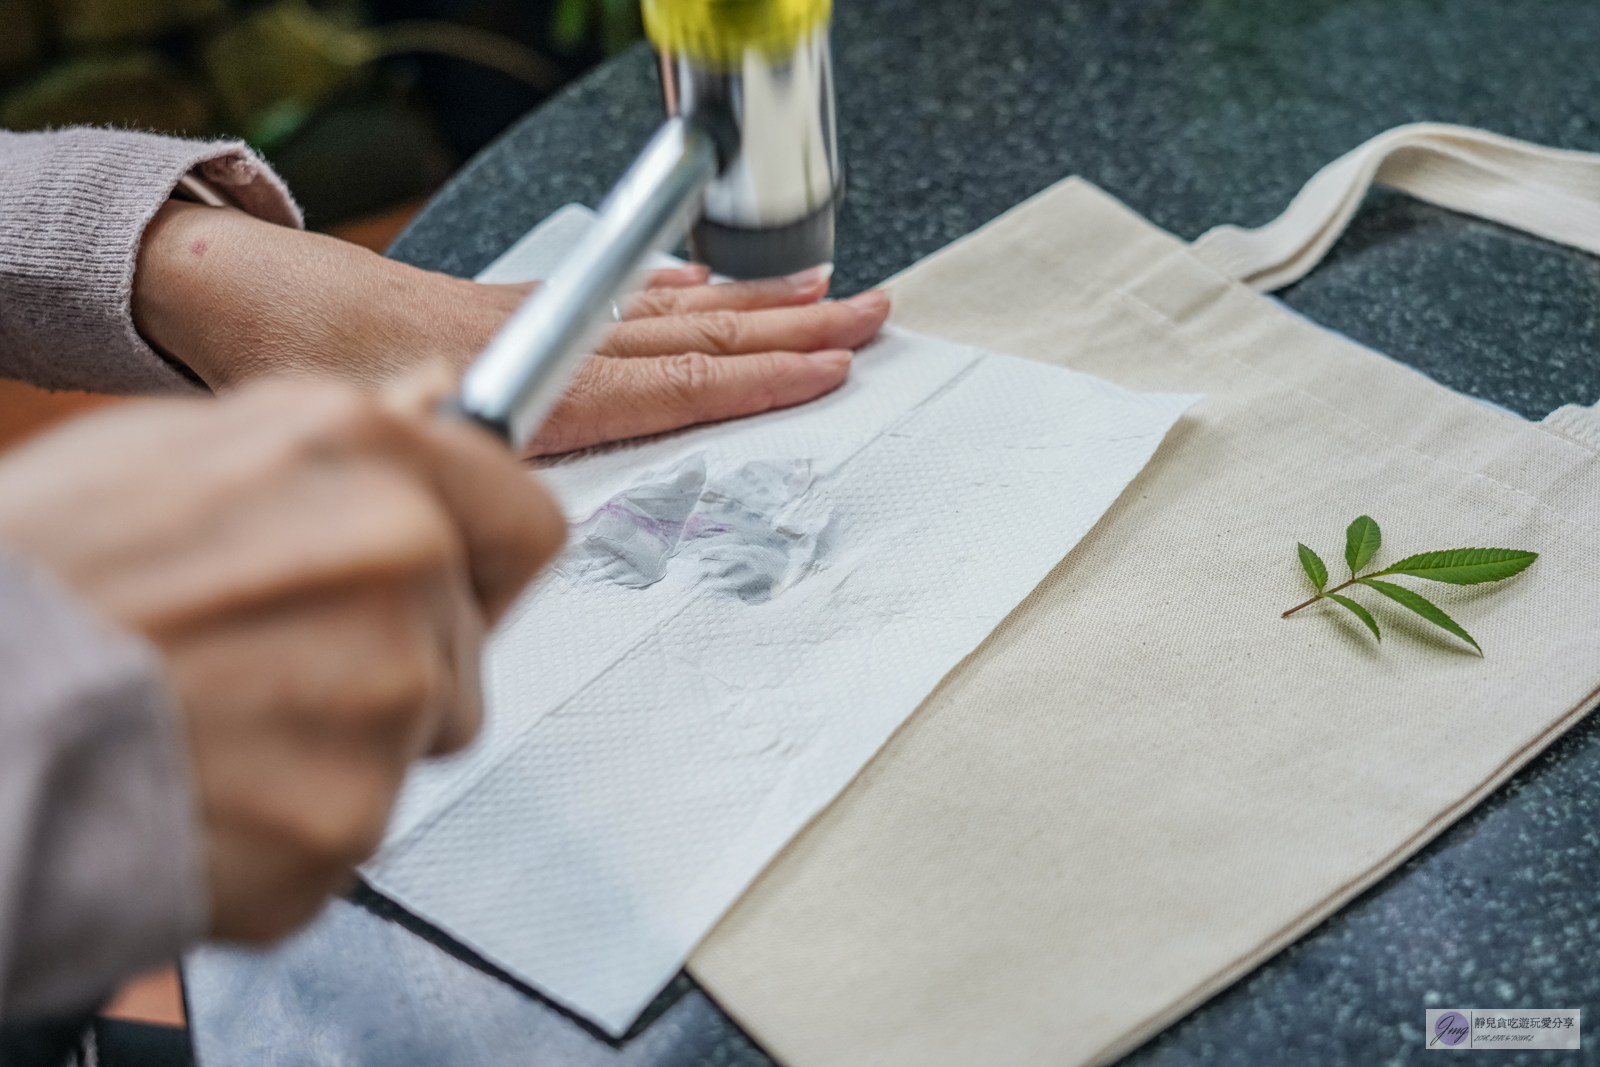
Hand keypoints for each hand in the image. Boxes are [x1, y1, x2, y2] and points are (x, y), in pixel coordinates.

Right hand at [0, 380, 564, 941]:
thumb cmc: (33, 581)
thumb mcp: (175, 449)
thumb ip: (335, 436)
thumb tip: (431, 405)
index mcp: (364, 457)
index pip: (523, 522)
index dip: (484, 565)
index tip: (455, 588)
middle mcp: (399, 566)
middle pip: (464, 650)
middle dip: (392, 665)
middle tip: (268, 670)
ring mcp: (384, 699)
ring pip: (413, 743)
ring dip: (338, 749)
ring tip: (216, 724)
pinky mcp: (349, 817)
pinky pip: (354, 828)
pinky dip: (291, 828)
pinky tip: (207, 788)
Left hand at [131, 201, 890, 455]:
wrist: (242, 296)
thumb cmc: (304, 376)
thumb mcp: (388, 454)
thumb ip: (470, 492)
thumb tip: (525, 532)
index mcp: (539, 385)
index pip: (678, 382)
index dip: (762, 378)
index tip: (830, 369)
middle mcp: (554, 342)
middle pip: (695, 335)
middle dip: (791, 327)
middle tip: (868, 316)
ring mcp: (538, 317)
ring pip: (667, 311)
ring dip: (753, 302)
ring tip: (821, 291)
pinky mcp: (511, 307)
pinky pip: (616, 298)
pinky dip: (673, 292)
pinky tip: (705, 288)